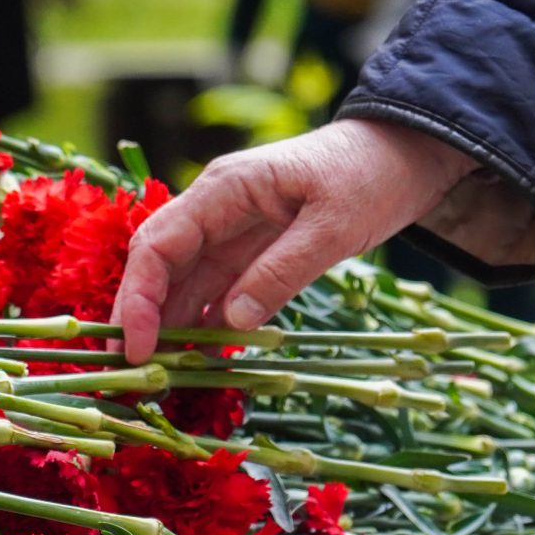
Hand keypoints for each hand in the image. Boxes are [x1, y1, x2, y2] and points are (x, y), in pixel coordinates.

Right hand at [110, 119, 475, 361]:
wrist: (403, 155)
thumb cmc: (369, 176)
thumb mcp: (334, 225)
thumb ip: (283, 271)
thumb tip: (234, 321)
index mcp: (225, 189)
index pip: (158, 245)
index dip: (138, 298)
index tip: (137, 348)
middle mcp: (216, 210)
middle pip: (159, 267)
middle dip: (140, 319)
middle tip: (131, 375)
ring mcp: (232, 232)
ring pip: (185, 285)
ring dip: (171, 329)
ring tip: (163, 379)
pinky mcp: (253, 254)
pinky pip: (218, 293)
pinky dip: (206, 326)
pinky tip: (202, 361)